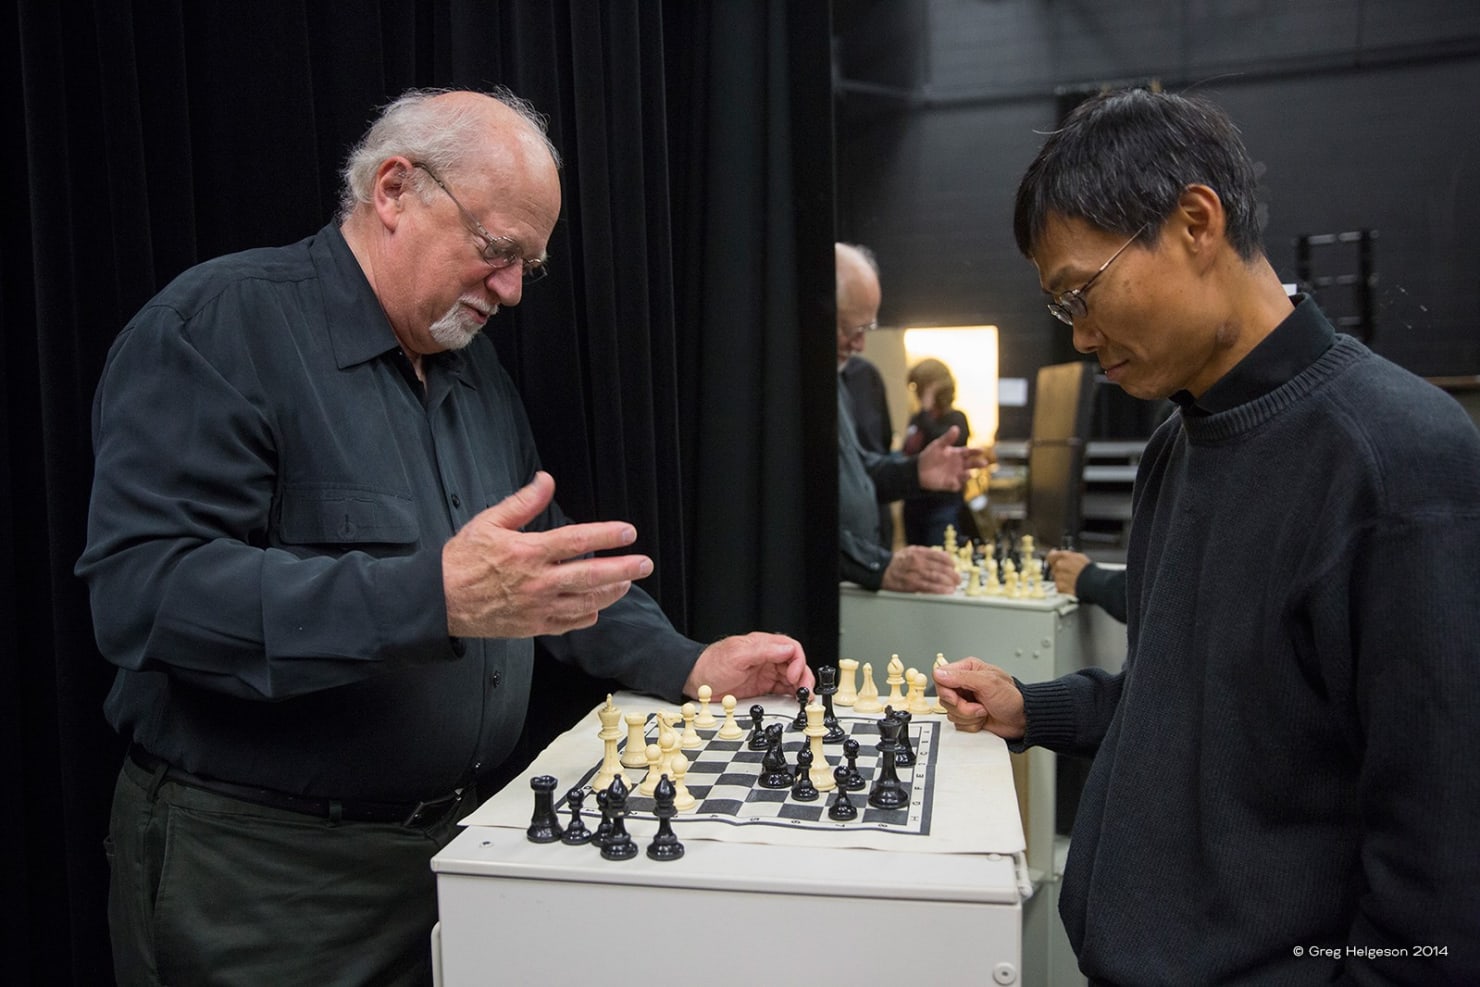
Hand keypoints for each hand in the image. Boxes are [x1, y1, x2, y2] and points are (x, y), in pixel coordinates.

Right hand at [442, 471, 653, 637]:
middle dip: (623, 569)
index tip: (628, 532)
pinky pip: (570, 624)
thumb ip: (523, 503)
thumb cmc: (462, 561)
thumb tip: (546, 480)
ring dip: (610, 592)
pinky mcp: (533, 626)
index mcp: (528, 552)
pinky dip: (587, 615)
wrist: (440, 600)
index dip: (607, 536)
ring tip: (626, 582)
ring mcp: (537, 607)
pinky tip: (596, 606)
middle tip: (644, 564)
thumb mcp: (489, 522)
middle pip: (591, 576)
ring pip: (585, 602)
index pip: (577, 541)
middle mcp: (537, 581)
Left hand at [683, 633, 813, 700]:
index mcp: (763, 645)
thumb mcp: (737, 656)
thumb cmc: (711, 666)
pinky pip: (782, 690)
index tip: (793, 676)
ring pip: (792, 678)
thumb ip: (763, 651)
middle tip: (804, 691)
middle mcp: (767, 658)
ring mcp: (765, 673)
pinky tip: (794, 701)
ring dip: (800, 687)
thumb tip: (787, 649)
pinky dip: (791, 695)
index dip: (797, 662)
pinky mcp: (762, 687)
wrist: (695, 682)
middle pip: (795, 664)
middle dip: (803, 677)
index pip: (791, 648)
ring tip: (803, 698)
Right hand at [881, 545, 958, 593]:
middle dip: (952, 574)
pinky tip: (946, 591)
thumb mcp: (911, 550)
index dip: (950, 562)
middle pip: (940, 568)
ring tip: (954, 586)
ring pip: (936, 578)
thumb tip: (943, 556)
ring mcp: (915, 574)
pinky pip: (928, 587)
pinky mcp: (912, 585)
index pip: (939, 556)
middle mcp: (918, 562)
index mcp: (919, 552)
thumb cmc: (898, 561)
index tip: (954, 566)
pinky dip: (939, 590)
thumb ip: (926, 552)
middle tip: (957, 579)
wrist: (882, 570)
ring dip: (948, 582)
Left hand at [916, 426, 990, 491]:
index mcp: (958, 454)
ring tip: (968, 473)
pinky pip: (955, 485)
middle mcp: (959, 464)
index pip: (969, 452)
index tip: (981, 450)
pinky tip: (954, 483)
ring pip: (966, 475)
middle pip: (972, 464)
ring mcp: (956, 474)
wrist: (919, 469)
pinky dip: (956, 485)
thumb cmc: (929, 455)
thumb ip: (947, 438)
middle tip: (984, 463)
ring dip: (967, 475)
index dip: (976, 451)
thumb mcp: (938, 445)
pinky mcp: (949, 483)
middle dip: (978, 464)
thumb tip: (955, 428)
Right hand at [930, 657, 1025, 738]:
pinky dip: (971, 724)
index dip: (946, 690)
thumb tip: (939, 673)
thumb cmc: (1012, 698)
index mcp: (968, 669)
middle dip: (961, 707)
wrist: (1022, 719)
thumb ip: (962, 677)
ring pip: (950, 712)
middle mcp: (964, 684)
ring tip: (984, 711)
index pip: (941, 676)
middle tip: (978, 706)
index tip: (957, 697)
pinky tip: (983, 718)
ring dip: (968, 716)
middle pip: (944, 697)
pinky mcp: (967, 716)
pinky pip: (957, 723)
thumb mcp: (988, 683)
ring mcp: (965, 701)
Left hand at [1045, 549, 1090, 595]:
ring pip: (1056, 577)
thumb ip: (1067, 555)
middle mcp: (1060, 565)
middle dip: (1060, 569)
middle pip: (1054, 567)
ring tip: (1072, 579)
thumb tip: (1059, 553)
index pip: (1051, 555)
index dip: (1052, 558)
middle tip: (1069, 572)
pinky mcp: (1059, 586)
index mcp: (1065, 556)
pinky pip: (1058, 585)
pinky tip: (1071, 584)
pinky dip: (1063, 586)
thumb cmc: (1089, 571)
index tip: (1053, 559)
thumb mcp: (1080, 557)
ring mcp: (1059, 576)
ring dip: (1062, 578)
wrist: (1092, 584)